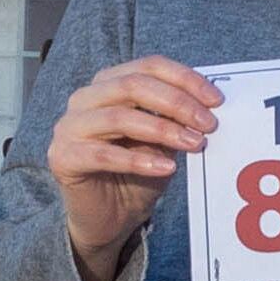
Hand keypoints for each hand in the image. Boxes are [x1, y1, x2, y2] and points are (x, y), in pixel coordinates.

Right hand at [46, 56, 220, 280]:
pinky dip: (139, 160)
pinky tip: (167, 168)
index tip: (217, 100)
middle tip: (209, 124)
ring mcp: (68, 127)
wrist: (113, 214)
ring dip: (163, 129)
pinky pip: (102, 154)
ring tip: (195, 144)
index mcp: (110, 84)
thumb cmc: (141, 169)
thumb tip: (211, 105)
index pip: (149, 66)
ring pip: (118, 117)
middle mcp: (85, 99)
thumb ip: (179, 118)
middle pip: (133, 85)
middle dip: (177, 103)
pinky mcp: (62, 157)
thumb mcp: (166, 139)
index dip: (185, 79)